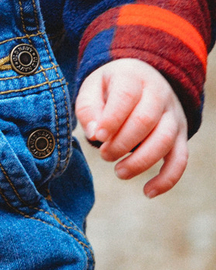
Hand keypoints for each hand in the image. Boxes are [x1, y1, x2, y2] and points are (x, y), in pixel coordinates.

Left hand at [75, 58, 187, 197]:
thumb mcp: (93, 88)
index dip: (112, 118)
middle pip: (146, 120)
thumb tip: (95, 133)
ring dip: (141, 161)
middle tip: (104, 154)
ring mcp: (172, 116)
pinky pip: (180, 159)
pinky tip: (148, 192)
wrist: (142, 79)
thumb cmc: (110, 88)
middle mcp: (159, 94)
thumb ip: (88, 108)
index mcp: (133, 77)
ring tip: (119, 172)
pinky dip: (167, 179)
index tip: (97, 136)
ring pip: (164, 141)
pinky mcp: (180, 136)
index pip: (127, 96)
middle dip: (122, 143)